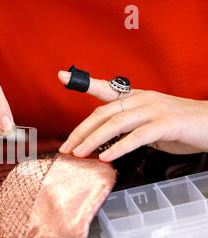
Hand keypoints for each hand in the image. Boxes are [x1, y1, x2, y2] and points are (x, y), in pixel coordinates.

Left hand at [57, 70, 207, 161]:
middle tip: (66, 147)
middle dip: (81, 131)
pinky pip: (138, 136)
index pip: (105, 89)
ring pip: (116, 123)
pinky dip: (120, 147)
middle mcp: (142, 99)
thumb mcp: (147, 124)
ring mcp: (155, 110)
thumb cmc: (178, 127)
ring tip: (79, 154)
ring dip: (93, 140)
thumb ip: (126, 128)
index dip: (84, 83)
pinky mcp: (167, 124)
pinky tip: (106, 157)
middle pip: (103, 112)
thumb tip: (102, 141)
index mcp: (136, 98)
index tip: (62, 76)